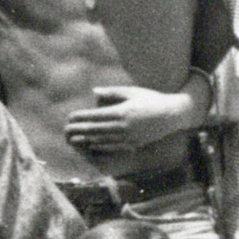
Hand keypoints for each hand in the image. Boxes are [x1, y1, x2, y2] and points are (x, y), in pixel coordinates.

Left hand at [63, 86, 196, 154]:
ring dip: (86, 140)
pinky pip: (112, 146)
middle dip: (79, 130)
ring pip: (102, 140)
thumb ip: (112, 93)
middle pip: (96, 130)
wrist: (172, 115)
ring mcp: (128, 137)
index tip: (70, 117)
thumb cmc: (151, 99)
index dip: (81, 117)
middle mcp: (124, 127)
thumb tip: (94, 93)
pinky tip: (91, 144)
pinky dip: (99, 146)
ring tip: (74, 139)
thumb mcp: (132, 92)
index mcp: (122, 112)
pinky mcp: (133, 143)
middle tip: (66, 130)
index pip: (95, 116)